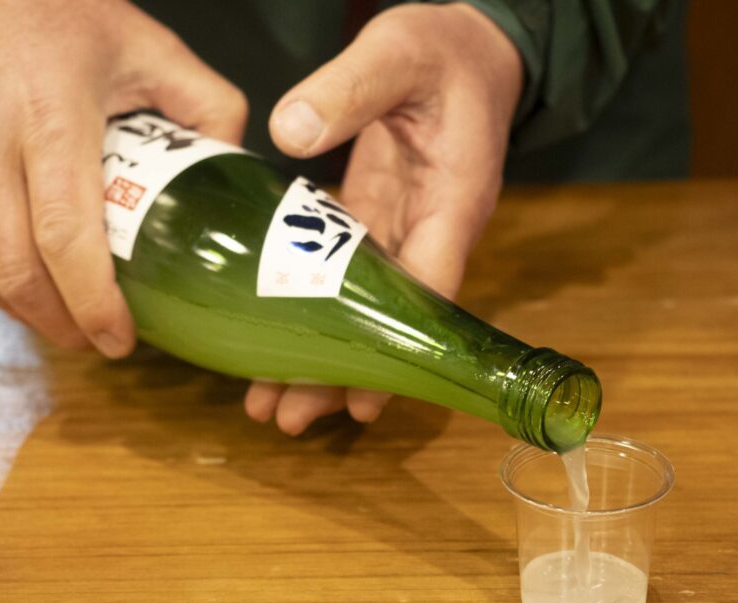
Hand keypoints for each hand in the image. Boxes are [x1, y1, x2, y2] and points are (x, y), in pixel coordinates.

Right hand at [0, 0, 246, 356]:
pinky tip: (31, 294)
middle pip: (17, 270)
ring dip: (28, 313)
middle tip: (105, 343)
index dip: (92, 302)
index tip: (121, 338)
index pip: (65, 237)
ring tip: (73, 327)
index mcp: (51, 123)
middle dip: (63, 324)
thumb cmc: (70, 15)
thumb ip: (210, 107)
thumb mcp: (156, 50)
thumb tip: (235, 166)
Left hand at [245, 3, 521, 434]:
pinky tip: (273, 332)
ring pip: (360, 307)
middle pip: (387, 321)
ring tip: (270, 404)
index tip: (361, 401)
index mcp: (451, 203)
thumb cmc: (444, 51)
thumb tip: (288, 131)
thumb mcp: (399, 52)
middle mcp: (430, 231)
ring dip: (318, 354)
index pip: (428, 291)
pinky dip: (309, 307)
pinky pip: (339, 275)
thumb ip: (351, 86)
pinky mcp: (374, 216)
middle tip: (288, 419)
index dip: (395, 350)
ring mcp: (402, 228)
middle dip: (341, 372)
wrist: (466, 49)